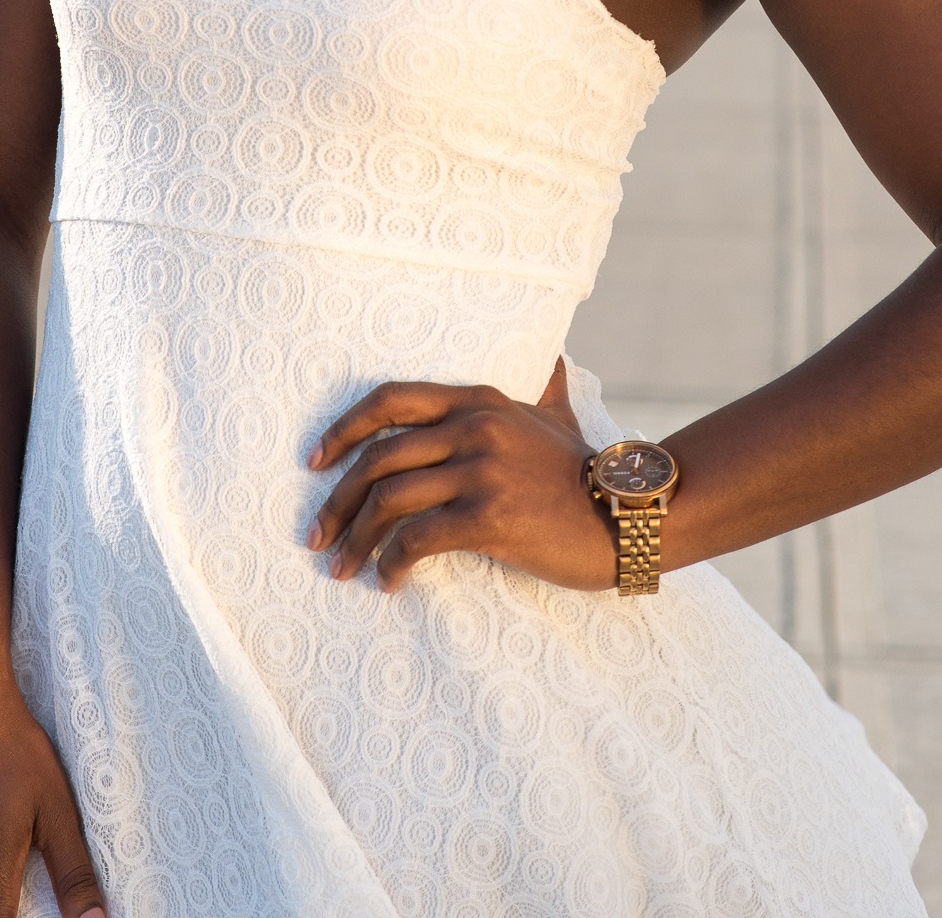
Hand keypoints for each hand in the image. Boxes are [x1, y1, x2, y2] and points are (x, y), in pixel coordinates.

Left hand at [305, 357, 615, 593]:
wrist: (626, 516)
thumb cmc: (583, 472)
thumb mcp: (557, 415)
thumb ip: (543, 388)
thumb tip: (554, 361)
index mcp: (479, 400)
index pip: (391, 399)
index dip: (345, 428)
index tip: (315, 461)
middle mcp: (474, 427)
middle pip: (379, 456)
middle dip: (337, 499)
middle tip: (317, 536)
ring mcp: (481, 470)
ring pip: (390, 499)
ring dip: (356, 539)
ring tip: (341, 568)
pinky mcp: (489, 516)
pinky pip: (418, 538)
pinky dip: (391, 562)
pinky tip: (387, 581)